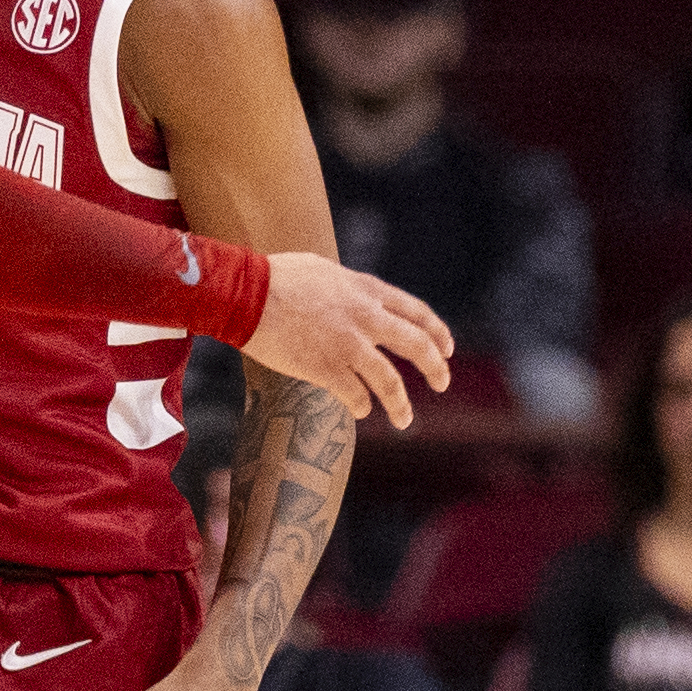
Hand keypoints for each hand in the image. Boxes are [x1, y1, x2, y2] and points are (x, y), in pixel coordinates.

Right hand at [243, 251, 453, 427]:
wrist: (245, 293)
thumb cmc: (274, 277)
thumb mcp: (323, 270)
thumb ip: (348, 288)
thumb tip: (357, 300)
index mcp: (365, 290)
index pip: (416, 312)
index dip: (437, 331)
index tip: (446, 348)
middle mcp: (365, 317)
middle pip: (417, 346)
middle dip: (436, 368)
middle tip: (443, 383)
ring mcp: (347, 345)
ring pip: (390, 382)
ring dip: (401, 404)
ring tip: (404, 420)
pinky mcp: (326, 368)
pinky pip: (355, 396)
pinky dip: (360, 406)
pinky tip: (358, 411)